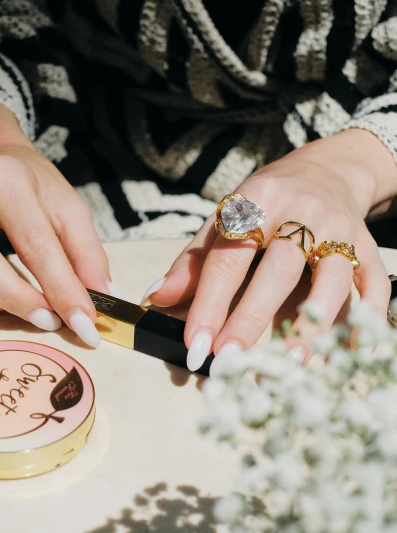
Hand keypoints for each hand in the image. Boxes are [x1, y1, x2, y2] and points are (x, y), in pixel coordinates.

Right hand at [0, 104, 114, 345]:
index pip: (34, 242)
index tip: (83, 323)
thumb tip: (104, 298)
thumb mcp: (69, 208)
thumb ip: (88, 253)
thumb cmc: (33, 186)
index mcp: (4, 178)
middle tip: (49, 321)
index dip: (61, 288)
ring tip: (23, 304)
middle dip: (17, 299)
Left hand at [141, 130, 396, 370]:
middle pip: (278, 269)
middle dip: (252, 318)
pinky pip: (374, 283)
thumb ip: (193, 260)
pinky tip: (354, 351)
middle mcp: (303, 212)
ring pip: (332, 278)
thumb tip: (157, 298)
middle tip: (231, 361)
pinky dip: (369, 318)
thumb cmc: (267, 202)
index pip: (230, 255)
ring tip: (291, 362)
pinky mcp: (368, 247)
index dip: (210, 302)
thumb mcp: (225, 218)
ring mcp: (341, 230)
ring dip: (312, 322)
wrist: (328, 169)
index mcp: (259, 200)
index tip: (196, 344)